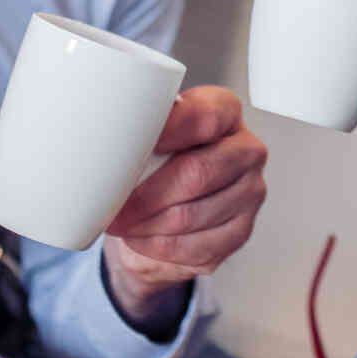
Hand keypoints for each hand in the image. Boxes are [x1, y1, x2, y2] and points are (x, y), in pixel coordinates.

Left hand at [102, 86, 267, 331]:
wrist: (163, 207)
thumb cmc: (156, 161)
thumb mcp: (147, 135)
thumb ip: (140, 126)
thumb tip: (107, 130)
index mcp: (226, 112)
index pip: (205, 117)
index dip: (165, 132)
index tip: (130, 145)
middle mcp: (246, 150)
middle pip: (198, 173)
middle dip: (148, 194)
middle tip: (115, 203)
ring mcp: (249, 193)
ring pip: (192, 215)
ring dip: (147, 224)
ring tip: (122, 222)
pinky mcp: (239, 232)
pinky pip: (194, 246)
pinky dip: (157, 245)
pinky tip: (140, 237)